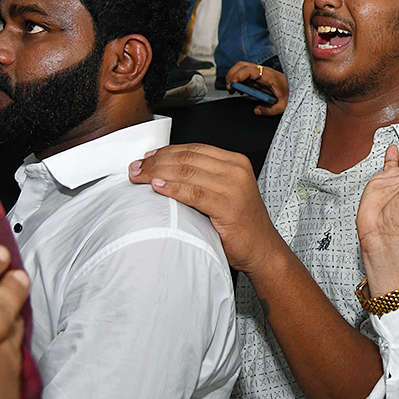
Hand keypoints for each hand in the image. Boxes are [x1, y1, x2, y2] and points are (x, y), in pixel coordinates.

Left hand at [129, 143, 284, 274]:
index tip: (147, 157)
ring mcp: (234, 188)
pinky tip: (157, 187)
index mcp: (236, 162)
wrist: (262, 249)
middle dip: (157, 161)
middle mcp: (236, 171)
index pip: (194, 149)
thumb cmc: (241, 224)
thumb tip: (168, 170)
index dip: (167, 151)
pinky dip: (172, 188)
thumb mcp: (226, 191)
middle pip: (188, 158)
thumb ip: (205, 177)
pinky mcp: (228, 207)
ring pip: (187, 172)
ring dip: (158, 173)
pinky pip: (193, 193)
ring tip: (140, 177)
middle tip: (136, 167)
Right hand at [226, 60, 288, 115]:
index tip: (232, 86)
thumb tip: (257, 110)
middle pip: (241, 65)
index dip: (237, 76)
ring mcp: (261, 73)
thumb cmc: (294, 93)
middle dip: (231, 75)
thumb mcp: (283, 105)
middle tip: (229, 88)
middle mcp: (263, 71)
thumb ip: (269, 110)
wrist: (301, 87)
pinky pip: (246, 74)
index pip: (248, 70)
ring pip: (242, 68)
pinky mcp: (260, 76)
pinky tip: (241, 89)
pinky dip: (239, 79)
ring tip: (233, 89)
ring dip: (234, 76)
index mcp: (268, 75)